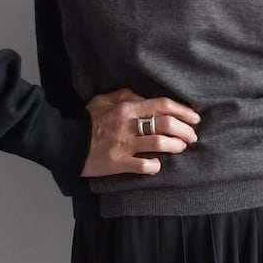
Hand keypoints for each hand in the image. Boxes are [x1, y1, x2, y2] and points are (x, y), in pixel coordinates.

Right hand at [79, 88, 200, 177]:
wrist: (67, 140)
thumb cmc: (88, 120)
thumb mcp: (105, 100)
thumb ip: (126, 96)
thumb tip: (146, 98)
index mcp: (127, 107)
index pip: (162, 106)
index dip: (183, 111)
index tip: (195, 118)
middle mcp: (128, 124)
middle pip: (166, 124)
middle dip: (185, 131)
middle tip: (192, 137)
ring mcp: (124, 144)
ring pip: (159, 143)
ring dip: (175, 146)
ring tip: (181, 148)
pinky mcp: (119, 162)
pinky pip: (144, 165)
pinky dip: (155, 166)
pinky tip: (158, 165)